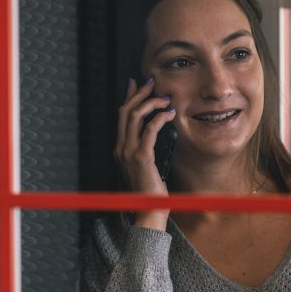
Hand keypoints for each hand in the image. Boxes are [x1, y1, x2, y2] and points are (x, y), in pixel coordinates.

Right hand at [114, 77, 176, 229]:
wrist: (148, 209)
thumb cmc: (150, 191)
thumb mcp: (146, 166)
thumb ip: (146, 150)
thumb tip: (154, 134)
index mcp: (120, 149)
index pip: (121, 116)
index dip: (128, 97)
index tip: (135, 83)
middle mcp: (121, 148)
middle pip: (126, 111)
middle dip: (139, 93)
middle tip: (151, 82)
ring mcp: (129, 152)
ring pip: (135, 116)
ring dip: (151, 102)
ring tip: (165, 98)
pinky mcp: (141, 157)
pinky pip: (150, 130)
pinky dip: (160, 118)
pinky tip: (170, 114)